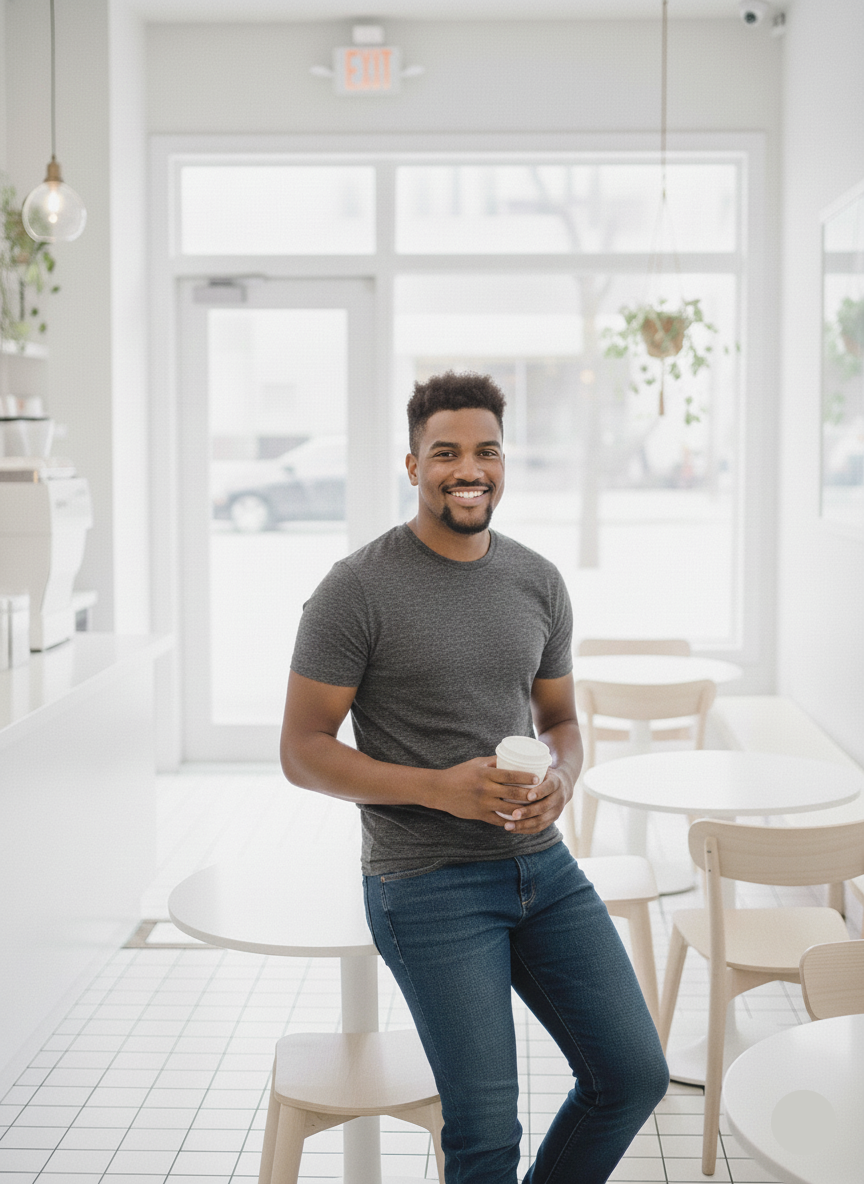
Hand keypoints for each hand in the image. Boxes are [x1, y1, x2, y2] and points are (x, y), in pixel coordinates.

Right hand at [432, 757, 571, 831]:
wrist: (440, 790)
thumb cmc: (459, 774)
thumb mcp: (476, 763)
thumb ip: (494, 762)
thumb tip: (511, 757)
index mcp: (486, 774)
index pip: (511, 775)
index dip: (526, 777)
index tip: (538, 778)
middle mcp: (486, 789)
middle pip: (513, 793)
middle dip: (530, 795)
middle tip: (542, 794)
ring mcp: (483, 803)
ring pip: (509, 808)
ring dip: (523, 810)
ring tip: (535, 809)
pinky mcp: (480, 815)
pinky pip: (499, 820)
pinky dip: (510, 821)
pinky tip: (519, 821)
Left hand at [496, 766, 572, 833]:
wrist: (563, 786)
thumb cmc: (544, 774)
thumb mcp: (542, 767)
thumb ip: (527, 766)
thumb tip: (501, 759)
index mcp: (556, 782)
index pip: (549, 787)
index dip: (539, 792)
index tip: (528, 795)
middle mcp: (559, 798)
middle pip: (544, 807)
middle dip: (528, 812)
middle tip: (513, 814)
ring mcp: (556, 811)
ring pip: (540, 821)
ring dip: (524, 824)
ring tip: (508, 825)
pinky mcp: (551, 820)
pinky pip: (538, 828)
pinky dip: (525, 829)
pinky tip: (513, 829)